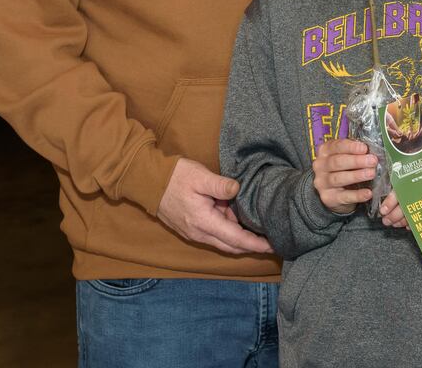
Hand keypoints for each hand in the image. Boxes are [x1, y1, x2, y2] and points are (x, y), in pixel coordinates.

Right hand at [156, 157, 272, 254]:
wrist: (148, 182)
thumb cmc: (175, 177)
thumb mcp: (200, 176)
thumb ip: (220, 185)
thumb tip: (238, 189)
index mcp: (204, 222)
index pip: (236, 239)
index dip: (255, 244)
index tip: (273, 246)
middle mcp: (200, 233)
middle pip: (231, 246)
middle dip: (251, 246)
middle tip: (271, 241)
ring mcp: (194, 233)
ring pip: (222, 242)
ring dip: (238, 237)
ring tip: (255, 225)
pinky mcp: (190, 229)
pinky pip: (214, 236)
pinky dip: (227, 232)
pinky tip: (234, 219)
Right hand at [312, 138, 378, 214]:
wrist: (336, 193)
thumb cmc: (344, 169)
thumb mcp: (347, 157)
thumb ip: (356, 152)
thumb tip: (371, 152)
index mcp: (325, 151)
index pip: (337, 146)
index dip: (351, 147)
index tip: (364, 148)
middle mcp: (320, 166)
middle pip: (337, 162)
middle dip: (356, 161)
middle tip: (372, 161)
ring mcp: (322, 183)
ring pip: (339, 178)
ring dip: (357, 176)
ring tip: (371, 174)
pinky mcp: (328, 198)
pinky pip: (344, 196)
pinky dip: (357, 195)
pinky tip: (368, 193)